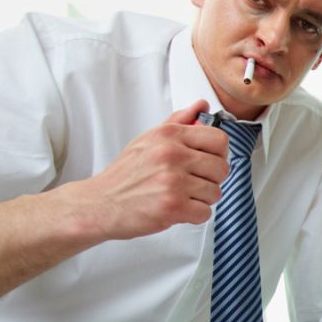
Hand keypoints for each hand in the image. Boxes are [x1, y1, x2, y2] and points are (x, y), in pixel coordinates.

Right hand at [62, 100, 228, 239]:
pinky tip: (178, 209)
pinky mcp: (173, 206)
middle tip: (194, 183)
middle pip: (221, 168)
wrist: (100, 203)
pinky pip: (205, 213)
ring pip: (215, 192)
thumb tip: (202, 105)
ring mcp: (173, 181)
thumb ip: (178, 121)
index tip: (208, 161)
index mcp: (169, 135)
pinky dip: (194, 215)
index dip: (218, 154)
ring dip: (202, 199)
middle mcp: (172, 155)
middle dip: (212, 179)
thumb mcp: (148, 139)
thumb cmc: (125, 174)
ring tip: (181, 196)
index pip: (219, 139)